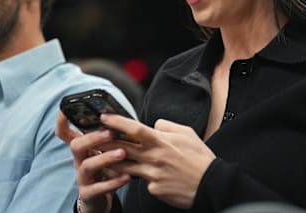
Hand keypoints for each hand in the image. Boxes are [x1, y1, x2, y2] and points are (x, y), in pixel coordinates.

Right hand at [56, 112, 130, 212]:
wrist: (99, 199)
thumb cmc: (103, 170)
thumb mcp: (101, 152)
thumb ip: (106, 138)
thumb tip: (121, 119)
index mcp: (82, 148)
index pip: (65, 133)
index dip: (62, 122)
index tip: (64, 111)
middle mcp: (79, 160)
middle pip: (76, 146)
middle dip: (92, 138)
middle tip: (110, 132)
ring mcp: (82, 177)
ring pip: (87, 165)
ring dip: (105, 158)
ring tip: (122, 153)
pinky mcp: (88, 193)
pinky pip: (99, 188)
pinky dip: (113, 182)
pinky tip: (126, 177)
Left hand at [100, 114, 215, 208]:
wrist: (212, 185)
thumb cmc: (200, 158)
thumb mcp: (186, 133)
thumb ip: (166, 126)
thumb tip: (153, 125)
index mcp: (161, 141)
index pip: (134, 128)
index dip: (116, 121)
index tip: (104, 117)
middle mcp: (154, 158)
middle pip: (122, 148)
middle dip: (104, 142)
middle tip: (93, 138)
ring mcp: (153, 175)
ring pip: (125, 167)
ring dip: (112, 162)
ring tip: (102, 157)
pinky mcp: (154, 189)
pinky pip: (142, 182)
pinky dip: (140, 177)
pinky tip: (142, 176)